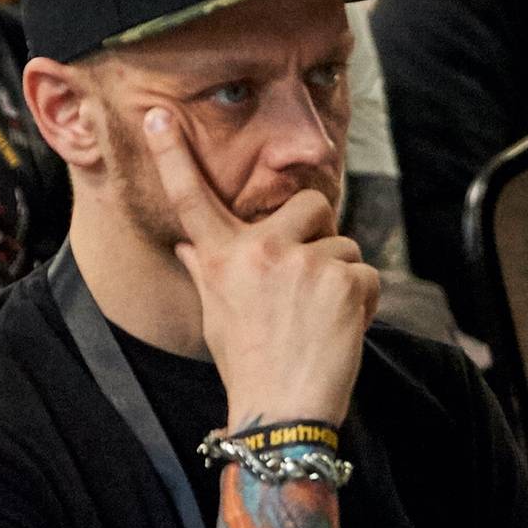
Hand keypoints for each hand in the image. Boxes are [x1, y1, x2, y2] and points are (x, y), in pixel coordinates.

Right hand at [143, 109, 378, 429]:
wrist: (282, 413)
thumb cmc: (248, 365)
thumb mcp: (216, 315)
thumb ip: (207, 270)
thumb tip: (188, 245)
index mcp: (220, 257)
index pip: (192, 198)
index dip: (173, 154)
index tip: (161, 114)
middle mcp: (258, 251)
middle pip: (309, 205)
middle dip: (320, 234)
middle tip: (311, 280)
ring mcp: (303, 262)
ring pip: (344, 245)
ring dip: (342, 278)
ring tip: (321, 320)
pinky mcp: (344, 279)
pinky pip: (366, 274)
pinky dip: (362, 302)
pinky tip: (340, 330)